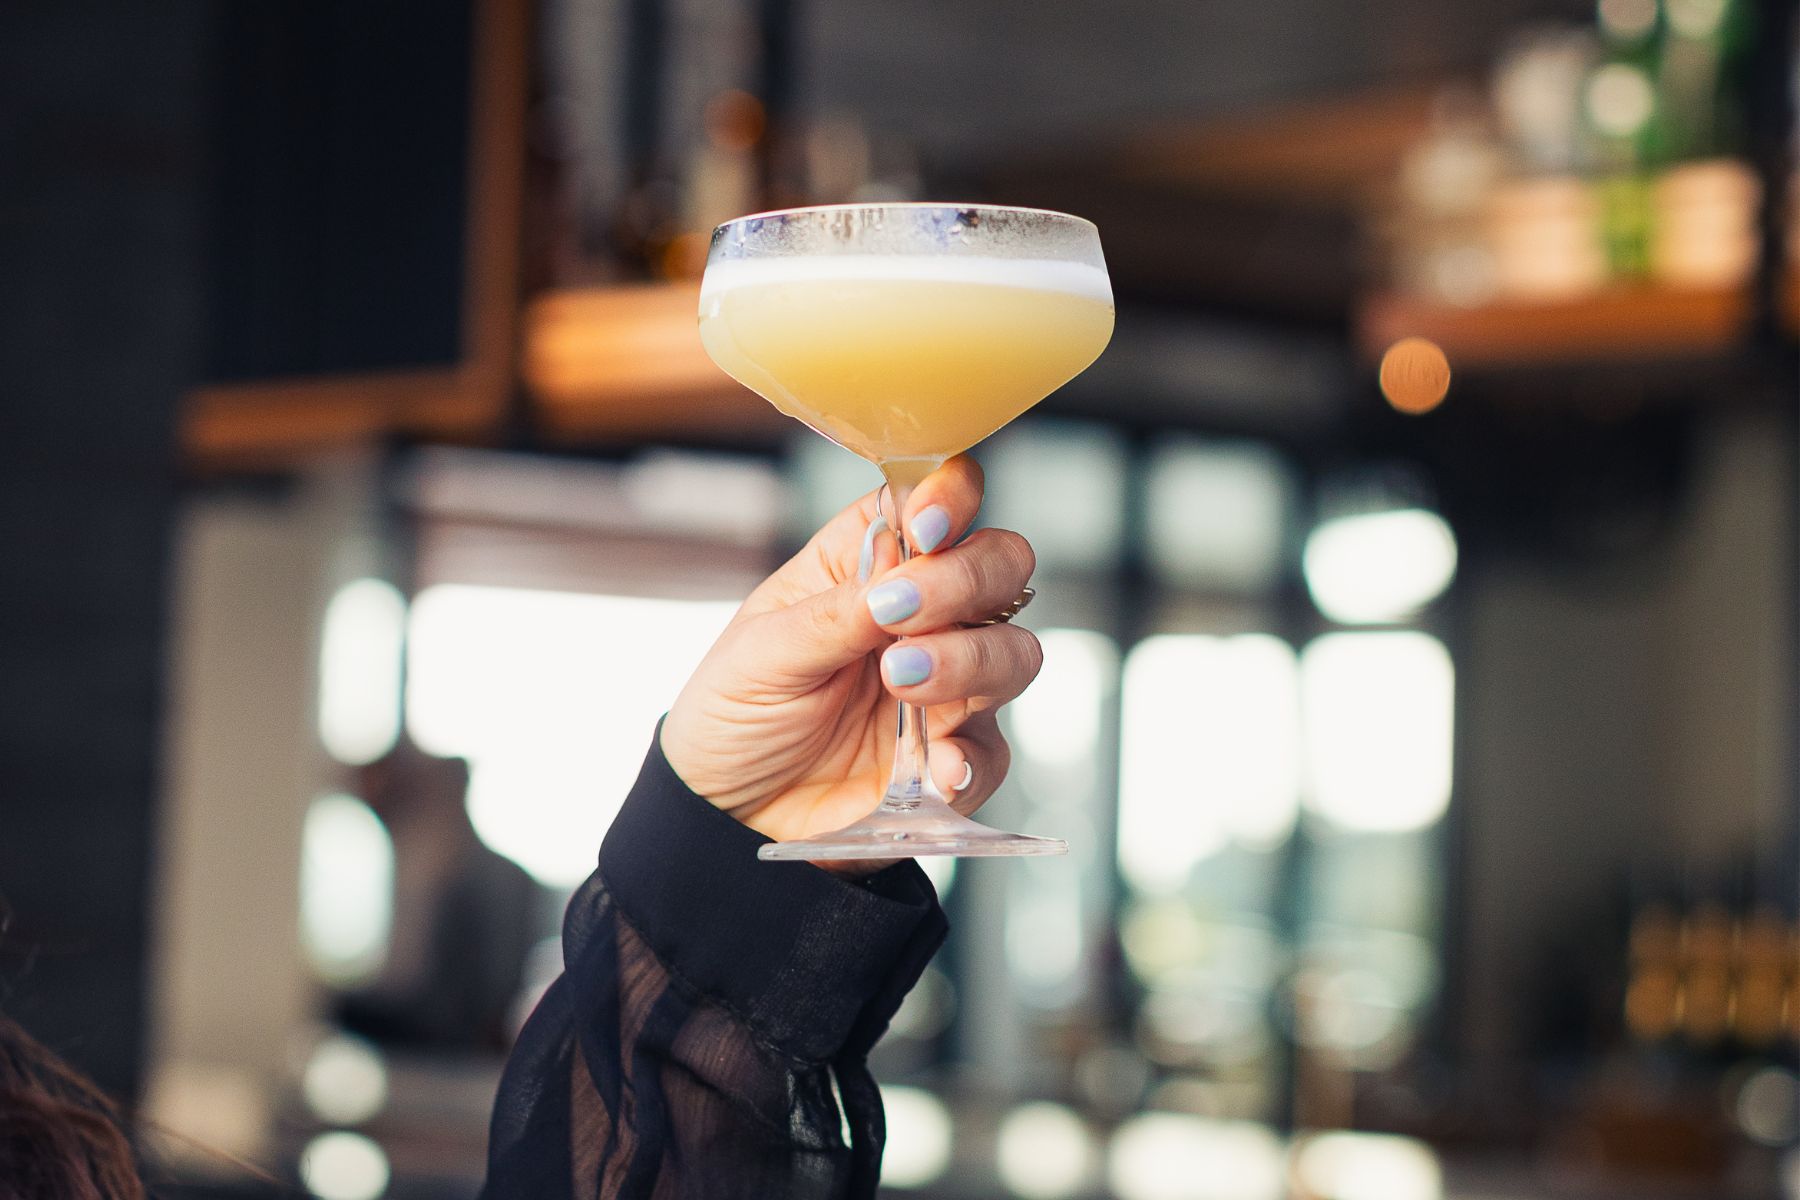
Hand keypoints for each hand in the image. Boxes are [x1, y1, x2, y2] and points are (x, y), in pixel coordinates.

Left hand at [660, 455, 1040, 847]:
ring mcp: (947, 685)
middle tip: (903, 615)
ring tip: (900, 681)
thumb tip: (899, 577)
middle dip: (967, 579)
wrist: (727, 814)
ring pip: (1014, 649)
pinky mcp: (954, 755)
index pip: (935, 502)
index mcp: (867, 565)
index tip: (926, 527)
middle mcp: (922, 616)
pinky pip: (993, 749)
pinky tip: (936, 766)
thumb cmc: (735, 713)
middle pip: (999, 564)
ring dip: (969, 659)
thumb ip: (836, 614)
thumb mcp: (763, 652)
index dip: (949, 498)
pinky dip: (971, 755)